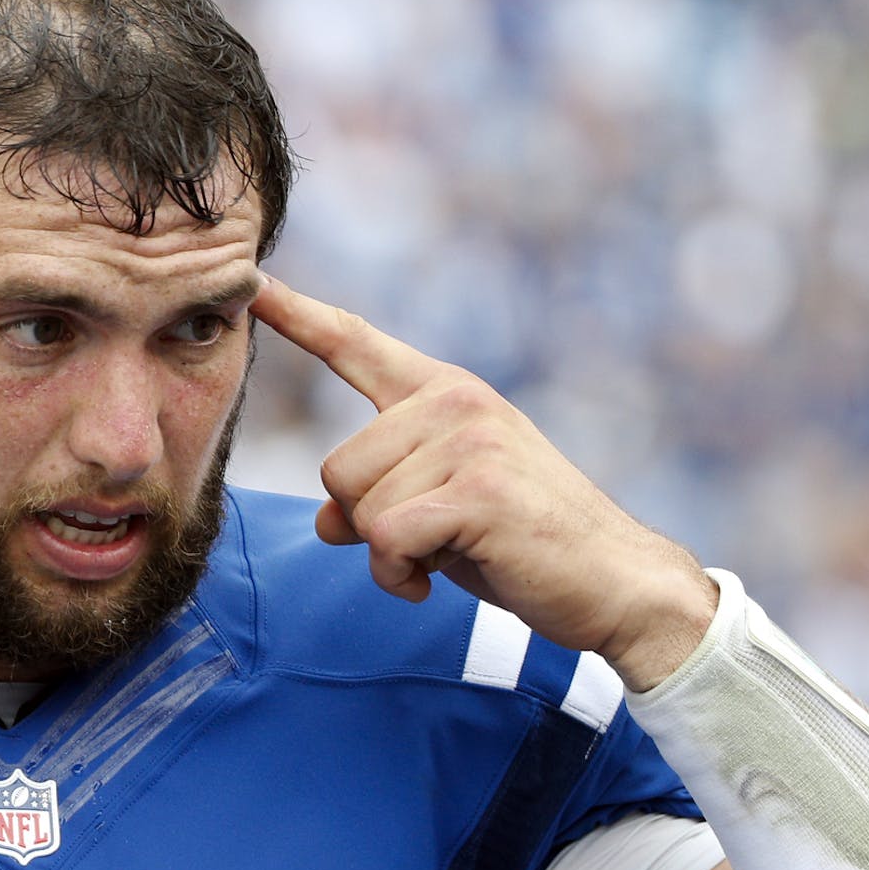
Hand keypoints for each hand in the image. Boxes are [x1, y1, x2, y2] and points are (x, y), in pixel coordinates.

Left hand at [250, 273, 716, 687]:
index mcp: (443, 393)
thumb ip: (378, 498)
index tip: (254, 286)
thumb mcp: (438, 510)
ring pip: (358, 509)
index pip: (355, 344)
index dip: (298, 317)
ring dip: (388, 554)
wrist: (614, 583)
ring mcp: (469, 440)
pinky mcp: (478, 491)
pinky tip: (439, 579)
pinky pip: (386, 540)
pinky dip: (399, 575)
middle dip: (366, 522)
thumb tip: (326, 521)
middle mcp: (454, 401)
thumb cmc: (521, 544)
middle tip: (432, 537)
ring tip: (449, 553)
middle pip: (335, 469)